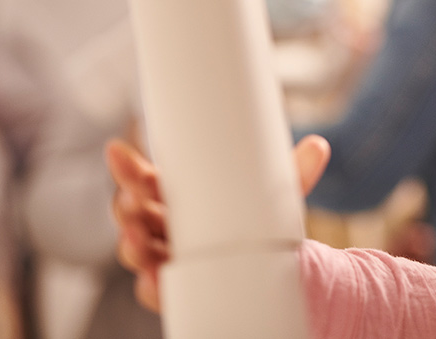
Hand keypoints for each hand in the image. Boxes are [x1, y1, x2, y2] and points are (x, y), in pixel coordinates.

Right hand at [106, 134, 330, 312]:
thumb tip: (319, 145)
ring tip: (136, 240)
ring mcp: (169, 258)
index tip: (116, 151)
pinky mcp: (179, 290)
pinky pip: (156, 290)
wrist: (278, 271)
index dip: (127, 167)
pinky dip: (150, 285)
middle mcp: (167, 227)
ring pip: (138, 251)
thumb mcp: (277, 197)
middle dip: (126, 207)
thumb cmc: (264, 224)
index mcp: (180, 197)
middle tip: (131, 203)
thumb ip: (296, 172)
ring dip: (130, 246)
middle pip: (134, 214)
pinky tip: (151, 280)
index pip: (145, 179)